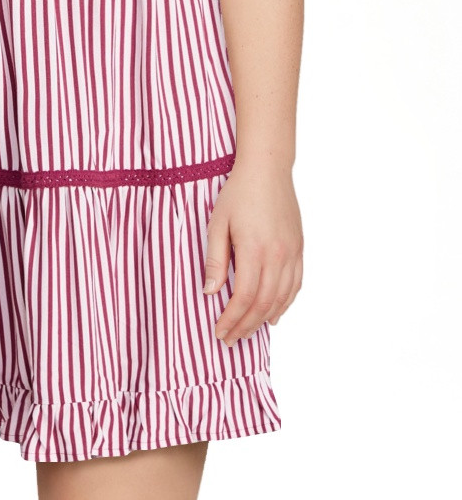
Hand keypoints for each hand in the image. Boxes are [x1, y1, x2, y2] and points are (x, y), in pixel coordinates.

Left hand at [202, 160, 302, 346]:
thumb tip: (211, 291)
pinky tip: (273, 314)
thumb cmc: (238, 193)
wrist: (267, 169)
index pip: (243, 297)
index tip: (219, 331)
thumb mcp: (217, 222)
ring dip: (265, 319)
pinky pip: (295, 285)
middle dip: (246, 326)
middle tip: (231, 339)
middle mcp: (277, 256)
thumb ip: (215, 258)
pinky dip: (285, 304)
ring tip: (248, 331)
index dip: (232, 319)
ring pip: (282, 298)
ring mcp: (291, 253)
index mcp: (254, 250)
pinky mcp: (299, 248)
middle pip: (263, 303)